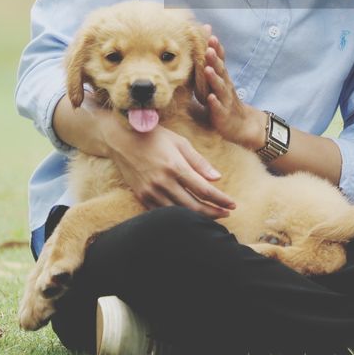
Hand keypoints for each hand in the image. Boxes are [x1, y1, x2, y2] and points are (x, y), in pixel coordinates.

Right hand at [101, 118, 235, 218]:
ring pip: (179, 213)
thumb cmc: (154, 137)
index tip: (233, 204)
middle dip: (213, 212)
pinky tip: (189, 216)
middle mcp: (163, 182)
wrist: (121, 139)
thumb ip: (199, 162)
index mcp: (175, 167)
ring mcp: (150, 192)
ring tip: (212, 216)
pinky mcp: (142, 197)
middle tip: (227, 213)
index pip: (204, 190)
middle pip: (193, 206)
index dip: (221, 200)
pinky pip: (163, 213)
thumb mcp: (180, 143)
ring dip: (197, 217)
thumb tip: (218, 178)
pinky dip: (178, 216)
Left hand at [203, 25, 262, 150]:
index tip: (211, 35)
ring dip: (214, 78)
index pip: (220, 60)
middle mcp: (225, 86)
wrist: (240, 124)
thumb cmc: (223, 101)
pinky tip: (211, 98)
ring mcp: (225, 100)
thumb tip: (200, 51)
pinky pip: (219, 108)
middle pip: (221, 70)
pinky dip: (215, 103)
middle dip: (215, 59)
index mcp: (222, 78)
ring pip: (220, 87)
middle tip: (210, 48)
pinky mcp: (223, 115)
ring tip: (208, 69)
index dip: (216, 49)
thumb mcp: (216, 84)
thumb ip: (210, 69)